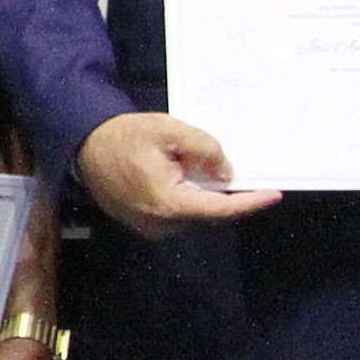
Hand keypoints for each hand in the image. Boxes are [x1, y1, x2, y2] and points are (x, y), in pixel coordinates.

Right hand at [80, 112, 275, 236]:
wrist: (85, 148)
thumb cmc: (124, 137)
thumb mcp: (168, 130)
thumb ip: (203, 149)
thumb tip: (227, 173)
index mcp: (169, 203)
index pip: (221, 209)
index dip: (250, 202)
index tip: (274, 194)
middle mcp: (162, 224)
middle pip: (209, 212)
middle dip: (224, 193)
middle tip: (230, 167)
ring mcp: (152, 229)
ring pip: (195, 214)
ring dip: (203, 194)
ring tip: (192, 166)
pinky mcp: (146, 226)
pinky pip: (179, 215)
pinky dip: (189, 198)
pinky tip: (182, 177)